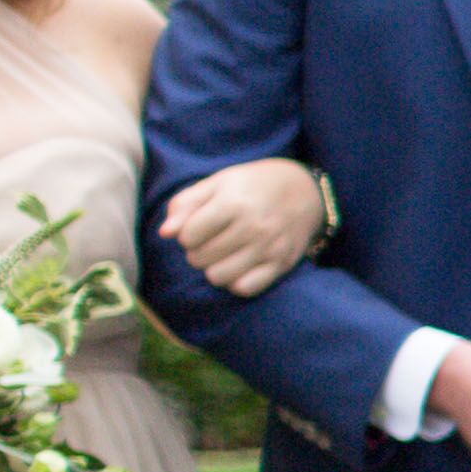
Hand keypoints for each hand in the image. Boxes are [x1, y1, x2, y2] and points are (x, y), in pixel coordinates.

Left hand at [155, 158, 329, 294]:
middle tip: (210, 240)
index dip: (186, 234)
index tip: (197, 227)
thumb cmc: (253, 185)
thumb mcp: (218, 183)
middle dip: (197, 252)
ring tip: (222, 255)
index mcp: (233, 202)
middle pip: (200, 258)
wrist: (305, 191)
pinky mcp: (282, 264)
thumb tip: (165, 233)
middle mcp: (253, 227)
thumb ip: (185, 204)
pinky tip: (239, 267)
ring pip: (218, 277)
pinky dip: (236, 281)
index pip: (188, 236)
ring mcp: (269, 248)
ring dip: (213, 268)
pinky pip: (246, 288)